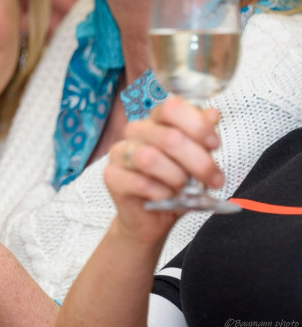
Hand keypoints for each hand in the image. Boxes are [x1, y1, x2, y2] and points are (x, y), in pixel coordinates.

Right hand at [105, 97, 224, 242]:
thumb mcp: (195, 161)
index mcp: (155, 121)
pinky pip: (140, 182)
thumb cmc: (173, 186)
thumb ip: (201, 137)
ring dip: (177, 178)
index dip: (197, 125)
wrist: (151, 218)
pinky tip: (168, 197)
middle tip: (214, 180)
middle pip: (169, 136)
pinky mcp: (111, 176)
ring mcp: (120, 153)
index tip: (214, 145)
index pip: (172, 107)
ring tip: (186, 190)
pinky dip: (162, 193)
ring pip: (150, 158)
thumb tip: (212, 114)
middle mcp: (135, 132)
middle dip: (199, 161)